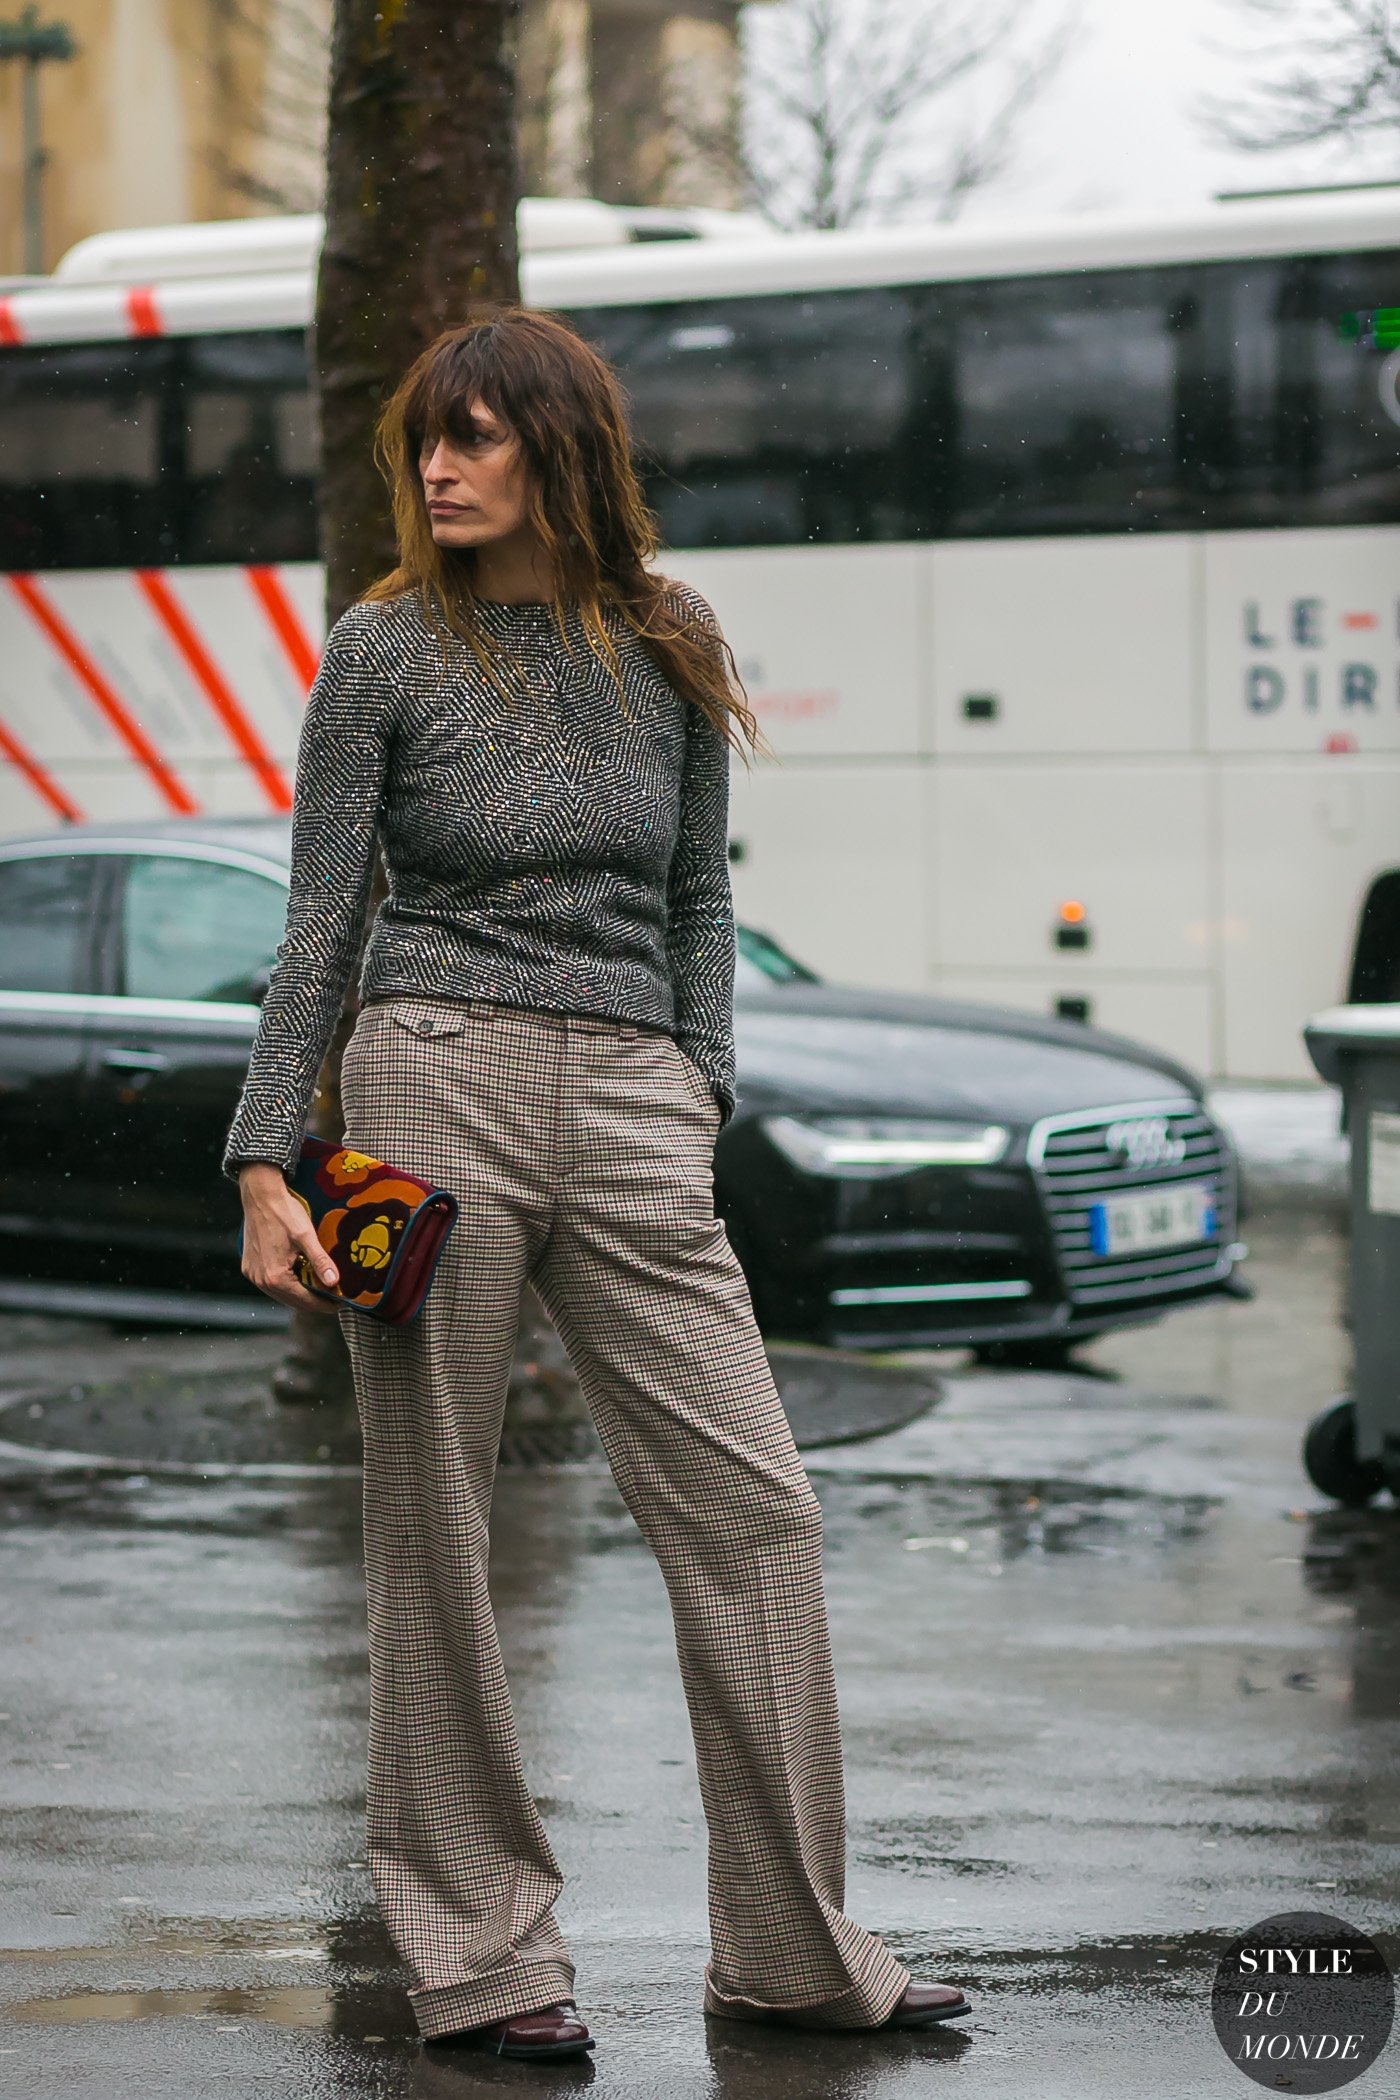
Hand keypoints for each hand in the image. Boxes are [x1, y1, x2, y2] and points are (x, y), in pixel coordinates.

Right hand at [238, 1163, 340, 1313]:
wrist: (260, 1195)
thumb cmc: (283, 1213)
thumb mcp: (306, 1236)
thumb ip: (320, 1261)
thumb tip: (334, 1282)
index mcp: (275, 1276)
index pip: (305, 1301)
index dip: (325, 1304)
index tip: (339, 1303)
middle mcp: (260, 1279)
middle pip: (292, 1301)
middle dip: (313, 1301)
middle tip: (333, 1297)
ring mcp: (253, 1274)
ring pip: (280, 1294)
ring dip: (299, 1294)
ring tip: (318, 1288)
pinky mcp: (249, 1267)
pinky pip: (270, 1283)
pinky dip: (285, 1284)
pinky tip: (298, 1277)